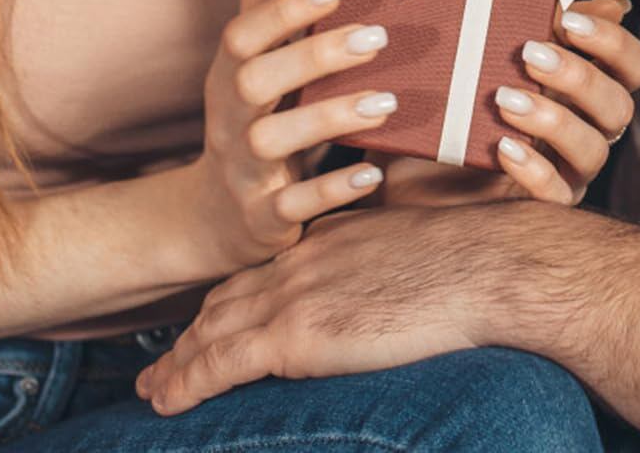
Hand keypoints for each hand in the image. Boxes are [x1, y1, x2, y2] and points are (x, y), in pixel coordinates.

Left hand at [137, 204, 540, 414]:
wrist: (486, 264)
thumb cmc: (475, 260)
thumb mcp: (420, 249)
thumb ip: (390, 264)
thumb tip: (396, 290)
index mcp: (333, 239)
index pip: (266, 272)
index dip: (234, 298)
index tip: (211, 318)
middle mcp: (304, 260)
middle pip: (230, 299)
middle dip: (193, 332)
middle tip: (161, 360)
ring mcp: (296, 294)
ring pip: (215, 332)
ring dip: (178, 362)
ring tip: (153, 387)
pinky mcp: (296, 334)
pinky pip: (223, 363)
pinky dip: (187, 381)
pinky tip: (166, 400)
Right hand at [182, 0, 397, 273]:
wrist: (213, 216)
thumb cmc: (250, 111)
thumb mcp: (250, 51)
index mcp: (229, 71)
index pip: (244, 31)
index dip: (287, 7)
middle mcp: (229, 117)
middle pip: (255, 80)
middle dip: (313, 56)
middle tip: (376, 37)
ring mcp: (244, 170)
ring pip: (274, 142)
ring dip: (330, 117)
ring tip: (387, 100)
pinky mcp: (265, 218)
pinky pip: (294, 205)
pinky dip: (331, 190)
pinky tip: (372, 173)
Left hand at [487, 0, 639, 204]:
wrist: (424, 149)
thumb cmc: (473, 86)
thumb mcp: (508, 43)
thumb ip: (553, 18)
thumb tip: (617, 5)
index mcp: (592, 85)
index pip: (636, 67)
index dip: (614, 44)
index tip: (568, 22)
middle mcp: (592, 127)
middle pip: (620, 108)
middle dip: (579, 79)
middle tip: (528, 55)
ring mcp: (572, 168)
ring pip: (593, 150)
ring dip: (553, 120)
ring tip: (505, 99)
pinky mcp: (542, 201)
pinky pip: (555, 194)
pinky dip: (533, 169)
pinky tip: (503, 146)